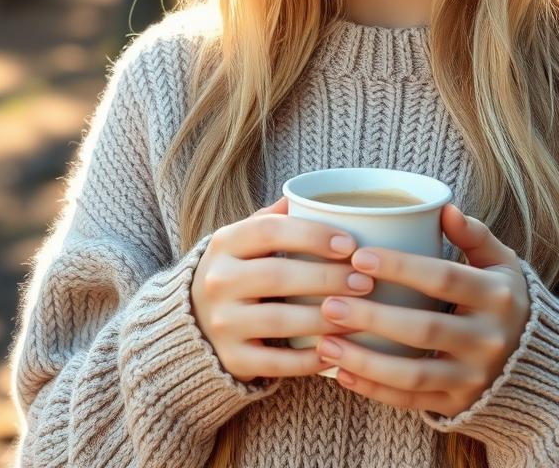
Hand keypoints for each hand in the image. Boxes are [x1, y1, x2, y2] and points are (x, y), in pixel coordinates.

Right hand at [190, 195, 372, 382]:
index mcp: (225, 243)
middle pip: (278, 276)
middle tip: (365, 281)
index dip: (312, 236)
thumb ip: (274, 218)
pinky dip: (308, 359)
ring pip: (280, 321)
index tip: (350, 244)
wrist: (193, 320)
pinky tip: (337, 352)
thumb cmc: (237, 270)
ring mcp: (222, 323)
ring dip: (326, 319)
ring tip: (361, 316)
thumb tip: (311, 195)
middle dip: (328, 278)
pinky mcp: (231, 359)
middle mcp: (218, 281)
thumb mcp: (244, 238)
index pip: (270, 231)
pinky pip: (275, 363)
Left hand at [315, 203, 530, 416]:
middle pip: (423, 328)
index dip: (400, 267)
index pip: (443, 278)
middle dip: (372, 317)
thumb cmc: (503, 299)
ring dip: (365, 360)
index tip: (358, 258)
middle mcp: (488, 339)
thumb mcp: (500, 263)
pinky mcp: (458, 404)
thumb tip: (444, 208)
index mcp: (496, 296)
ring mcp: (474, 377)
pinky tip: (341, 373)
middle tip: (329, 304)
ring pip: (413, 373)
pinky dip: (374, 389)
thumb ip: (474, 235)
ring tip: (325, 343)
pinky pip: (411, 400)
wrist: (537, 362)